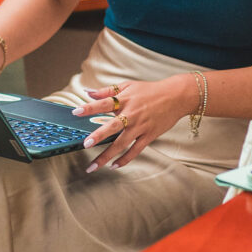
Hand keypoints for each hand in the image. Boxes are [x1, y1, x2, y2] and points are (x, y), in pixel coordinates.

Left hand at [71, 74, 194, 171]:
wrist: (175, 97)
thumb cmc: (150, 90)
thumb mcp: (128, 86)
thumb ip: (107, 90)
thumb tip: (87, 92)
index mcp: (125, 99)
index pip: (104, 103)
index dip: (89, 107)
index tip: (75, 112)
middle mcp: (132, 114)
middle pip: (113, 126)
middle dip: (99, 135)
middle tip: (85, 144)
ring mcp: (141, 126)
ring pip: (122, 143)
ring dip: (107, 155)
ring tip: (93, 166)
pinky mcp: (149, 136)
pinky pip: (135, 150)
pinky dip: (125, 159)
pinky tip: (114, 166)